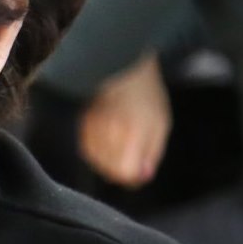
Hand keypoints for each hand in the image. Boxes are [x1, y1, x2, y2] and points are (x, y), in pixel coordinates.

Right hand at [80, 54, 172, 187]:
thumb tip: (142, 177)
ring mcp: (92, 131)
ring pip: (99, 164)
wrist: (118, 66)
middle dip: (124, 169)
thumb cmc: (145, 94)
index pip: (125, 173)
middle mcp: (108, 134)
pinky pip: (89, 152)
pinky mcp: (82, 128)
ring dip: (112, 161)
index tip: (142, 170)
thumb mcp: (160, 124)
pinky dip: (100, 152)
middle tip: (135, 153)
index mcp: (132, 133)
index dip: (135, 177)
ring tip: (123, 143)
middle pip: (111, 172)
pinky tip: (110, 140)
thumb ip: (152, 153)